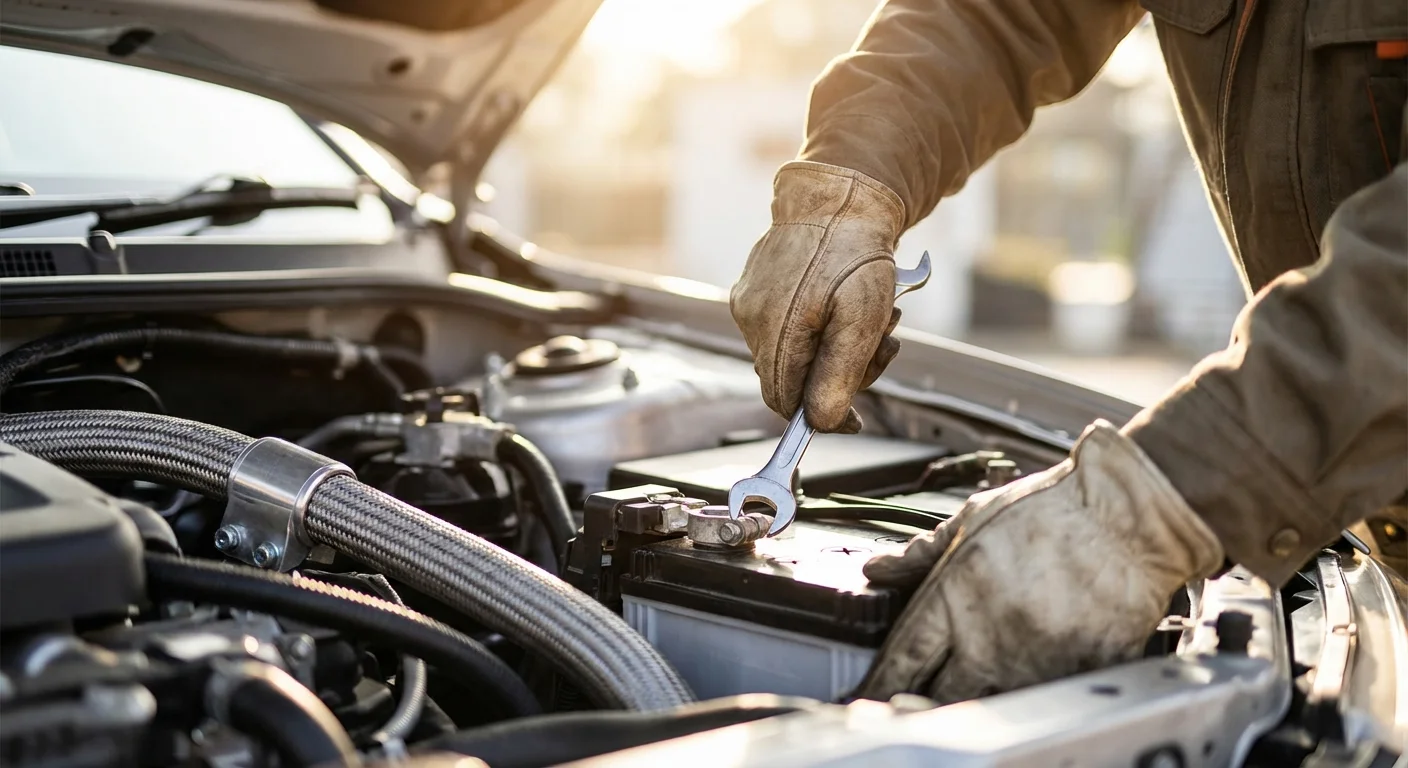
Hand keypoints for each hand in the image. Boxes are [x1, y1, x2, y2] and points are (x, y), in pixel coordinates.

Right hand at [730, 161, 905, 432]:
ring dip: (834, 346)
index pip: (784, 402)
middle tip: (882, 346)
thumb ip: (840, 375)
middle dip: (838, 372)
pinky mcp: (755, 286)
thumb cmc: (855, 253)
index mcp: (774, 332)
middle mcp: (750, 320)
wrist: (840, 194)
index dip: (818, 416)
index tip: (854, 418)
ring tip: (872, 315)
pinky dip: (819, 324)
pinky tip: (844, 301)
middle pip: (791, 378)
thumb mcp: (862, 320)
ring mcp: (749, 301)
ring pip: (791, 351)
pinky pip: (786, 324)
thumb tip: (822, 422)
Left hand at [855, 421, 1224, 702]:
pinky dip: (1027, 704)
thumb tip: (877, 570)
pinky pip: (1044, 704)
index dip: (880, 682)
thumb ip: (924, 552)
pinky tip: (1017, 696)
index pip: (905, 655)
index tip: (865, 696)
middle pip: (937, 696)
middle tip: (900, 710)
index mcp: (958, 593)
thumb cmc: (1054, 511)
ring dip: (968, 708)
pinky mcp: (1079, 675)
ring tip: (957, 703)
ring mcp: (1037, 661)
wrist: (1130, 516)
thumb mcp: (976, 517)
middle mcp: (992, 636)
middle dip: (916, 706)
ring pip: (987, 708)